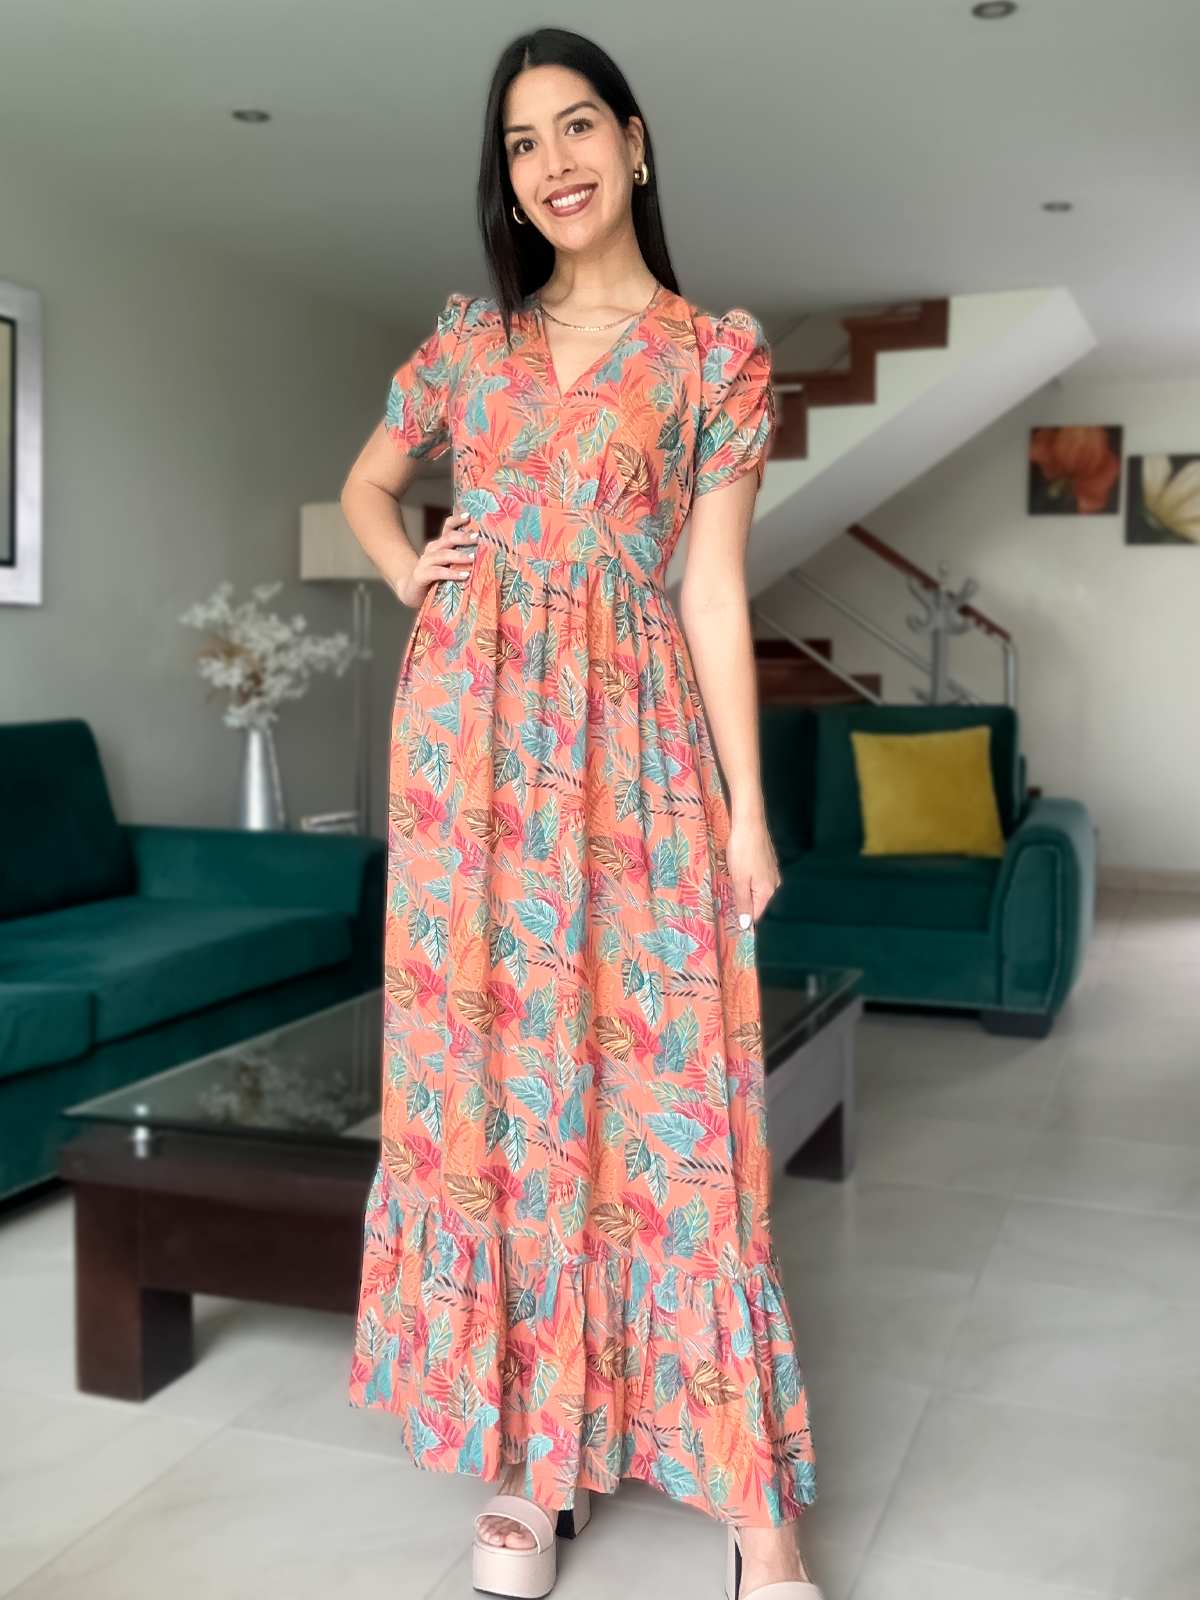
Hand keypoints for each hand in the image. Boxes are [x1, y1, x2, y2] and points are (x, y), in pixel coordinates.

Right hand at [395, 513, 477, 607]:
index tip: (469, 516)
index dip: (457, 520)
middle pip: (448, 538)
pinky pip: (438, 572)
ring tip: (473, 558)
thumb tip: (486, 555)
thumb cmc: (436, 579)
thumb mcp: (450, 566)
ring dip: (459, 556)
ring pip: (443, 554)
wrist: (412, 592)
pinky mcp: (421, 575)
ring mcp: (425, 562)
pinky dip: (451, 573)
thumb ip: (462, 559)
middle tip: (477, 538)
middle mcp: (432, 550)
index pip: (448, 527)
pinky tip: (464, 575)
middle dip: (463, 537)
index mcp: (440, 544)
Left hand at [725, 812, 779, 929]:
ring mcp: (771, 873)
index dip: (744, 921)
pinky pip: (758, 881)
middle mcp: (773, 884)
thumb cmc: (743, 851)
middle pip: (759, 904)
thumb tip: (746, 925)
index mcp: (767, 890)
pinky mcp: (767, 864)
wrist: (749, 824)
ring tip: (730, 896)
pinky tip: (738, 880)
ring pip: (758, 892)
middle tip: (726, 911)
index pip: (757, 915)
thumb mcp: (740, 879)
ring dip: (745, 896)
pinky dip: (748, 884)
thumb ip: (743, 902)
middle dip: (744, 909)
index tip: (730, 925)